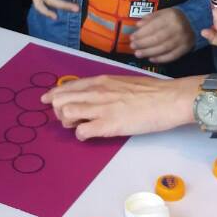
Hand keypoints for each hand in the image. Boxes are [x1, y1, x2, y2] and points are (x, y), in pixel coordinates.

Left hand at [43, 74, 198, 139]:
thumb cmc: (152, 92)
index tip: (47, 100)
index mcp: (101, 81)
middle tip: (70, 118)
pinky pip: (81, 131)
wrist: (169, 98)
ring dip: (69, 123)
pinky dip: (81, 135)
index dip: (54, 95)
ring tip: (81, 125)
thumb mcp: (124, 83)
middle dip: (59, 111)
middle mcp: (96, 92)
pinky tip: (90, 134)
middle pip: (60, 100)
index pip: (67, 86)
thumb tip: (99, 96)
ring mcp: (101, 108)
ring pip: (65, 114)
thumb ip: (108, 88)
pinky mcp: (108, 125)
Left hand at [129, 8, 193, 64]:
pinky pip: (172, 56)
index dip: (141, 34)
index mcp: (170, 16)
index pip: (153, 26)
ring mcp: (182, 39)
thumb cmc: (174, 17)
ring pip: (163, 48)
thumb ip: (150, 18)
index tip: (132, 38)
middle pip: (157, 38)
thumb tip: (138, 25)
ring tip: (138, 54)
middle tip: (133, 47)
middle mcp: (177, 28)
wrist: (194, 22)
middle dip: (143, 44)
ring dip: (149, 52)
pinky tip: (151, 59)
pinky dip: (161, 58)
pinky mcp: (185, 48)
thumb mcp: (163, 12)